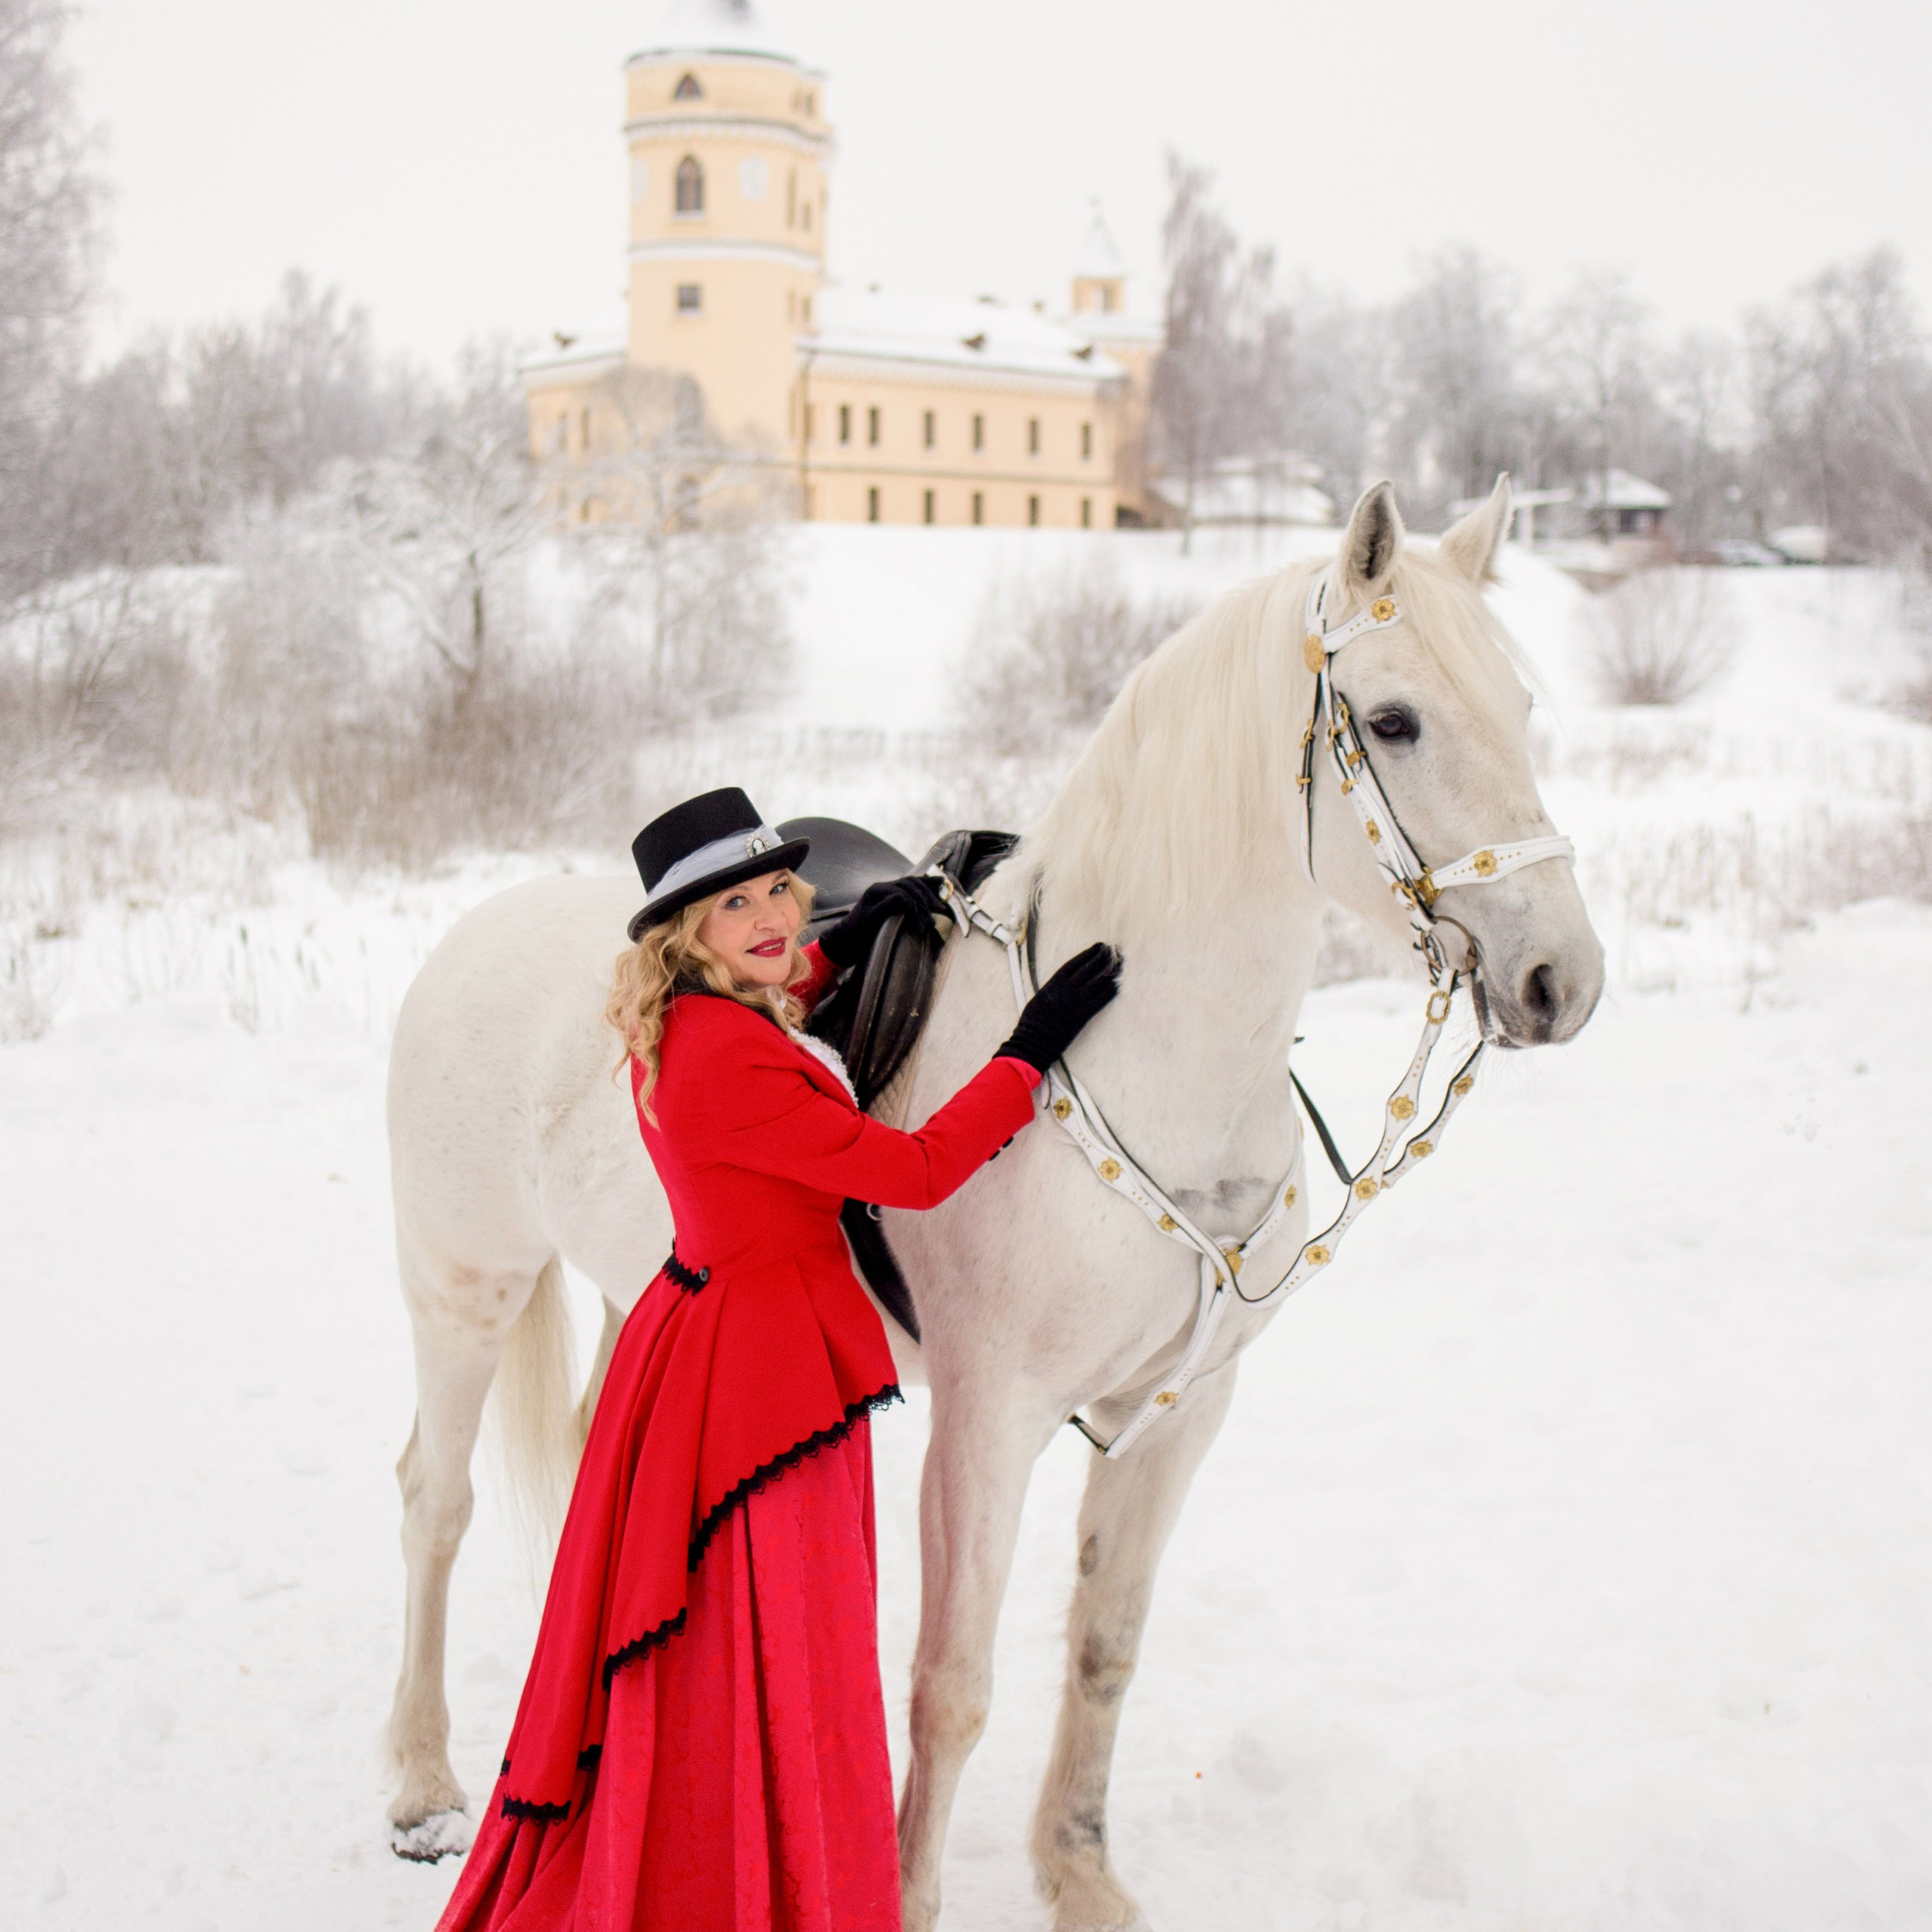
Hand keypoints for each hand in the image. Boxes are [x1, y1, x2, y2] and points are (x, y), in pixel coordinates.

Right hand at [817, 873, 951, 970]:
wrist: (845, 943)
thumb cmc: (868, 933)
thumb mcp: (891, 919)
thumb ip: (906, 909)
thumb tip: (930, 908)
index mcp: (886, 889)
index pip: (912, 880)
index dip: (929, 883)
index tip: (945, 891)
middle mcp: (880, 888)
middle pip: (910, 883)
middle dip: (928, 897)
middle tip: (939, 912)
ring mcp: (873, 895)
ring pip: (904, 891)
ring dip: (920, 906)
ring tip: (928, 924)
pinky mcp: (870, 908)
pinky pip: (895, 900)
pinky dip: (909, 909)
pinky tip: (916, 924)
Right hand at [995, 943, 1121, 1074]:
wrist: (1034, 1040)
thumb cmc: (1032, 1022)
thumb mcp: (1039, 998)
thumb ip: (1053, 988)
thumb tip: (1062, 984)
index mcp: (1055, 982)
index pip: (1076, 962)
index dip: (1089, 953)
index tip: (1098, 947)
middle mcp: (1068, 988)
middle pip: (1090, 968)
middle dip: (1103, 957)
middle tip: (1114, 951)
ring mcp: (1077, 1000)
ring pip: (1098, 980)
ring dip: (1111, 971)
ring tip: (1120, 963)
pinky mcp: (1084, 1014)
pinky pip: (1102, 999)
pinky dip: (1111, 990)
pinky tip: (1117, 985)